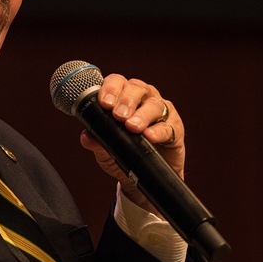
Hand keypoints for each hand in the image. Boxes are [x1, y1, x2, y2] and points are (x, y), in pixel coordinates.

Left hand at [79, 73, 184, 211]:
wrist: (143, 179)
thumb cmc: (124, 155)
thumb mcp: (105, 151)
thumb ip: (97, 141)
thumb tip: (87, 136)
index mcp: (124, 97)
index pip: (118, 82)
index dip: (111, 89)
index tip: (104, 103)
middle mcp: (143, 99)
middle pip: (137, 88)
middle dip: (126, 100)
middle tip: (118, 116)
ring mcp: (161, 112)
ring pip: (154, 105)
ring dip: (142, 115)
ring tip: (132, 127)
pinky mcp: (175, 128)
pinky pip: (169, 126)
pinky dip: (158, 131)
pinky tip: (150, 136)